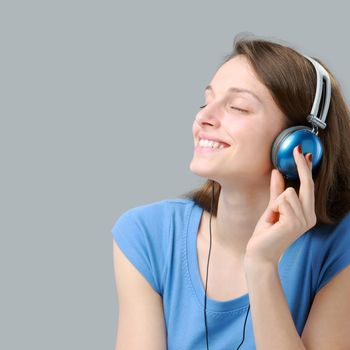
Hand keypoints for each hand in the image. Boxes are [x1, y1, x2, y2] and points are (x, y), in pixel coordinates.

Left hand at [244, 145, 316, 265]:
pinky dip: (273, 208)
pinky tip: (272, 221)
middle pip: (307, 184)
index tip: (305, 153)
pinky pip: (281, 200)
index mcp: (306, 213)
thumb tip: (277, 172)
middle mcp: (309, 216)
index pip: (308, 187)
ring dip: (275, 202)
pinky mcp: (294, 222)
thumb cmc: (266, 233)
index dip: (307, 169)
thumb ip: (276, 191)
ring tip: (273, 217)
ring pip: (289, 192)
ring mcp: (304, 220)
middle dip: (301, 165)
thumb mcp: (272, 208)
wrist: (260, 254)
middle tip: (297, 149)